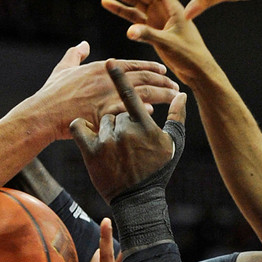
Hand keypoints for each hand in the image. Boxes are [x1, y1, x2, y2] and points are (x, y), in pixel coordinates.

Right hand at [13, 44, 179, 142]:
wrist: (43, 113)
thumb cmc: (52, 93)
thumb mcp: (63, 68)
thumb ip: (76, 54)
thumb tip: (82, 45)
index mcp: (102, 68)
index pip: (133, 64)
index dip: (150, 66)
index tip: (163, 69)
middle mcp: (108, 80)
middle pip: (144, 76)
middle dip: (163, 79)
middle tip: (176, 84)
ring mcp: (107, 97)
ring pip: (143, 92)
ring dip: (162, 93)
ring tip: (174, 97)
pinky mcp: (105, 114)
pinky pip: (130, 111)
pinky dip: (144, 110)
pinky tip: (155, 111)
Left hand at [70, 60, 186, 203]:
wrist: (138, 200)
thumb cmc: (158, 171)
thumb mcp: (172, 144)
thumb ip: (178, 117)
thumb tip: (182, 94)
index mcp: (144, 125)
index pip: (131, 94)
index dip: (119, 76)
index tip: (110, 62)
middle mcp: (125, 131)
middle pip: (117, 111)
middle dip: (121, 123)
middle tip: (127, 144)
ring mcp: (107, 142)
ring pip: (101, 119)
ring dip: (106, 129)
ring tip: (115, 150)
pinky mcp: (91, 152)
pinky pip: (80, 129)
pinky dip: (82, 129)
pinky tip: (89, 136)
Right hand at [94, 0, 216, 85]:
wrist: (198, 71)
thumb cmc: (190, 56)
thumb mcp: (169, 44)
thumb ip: (149, 36)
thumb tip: (129, 31)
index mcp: (172, 7)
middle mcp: (164, 9)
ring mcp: (157, 18)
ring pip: (133, 1)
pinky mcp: (152, 29)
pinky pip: (133, 16)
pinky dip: (120, 9)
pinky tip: (106, 2)